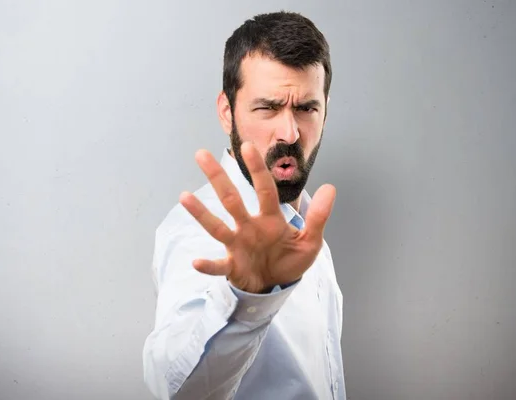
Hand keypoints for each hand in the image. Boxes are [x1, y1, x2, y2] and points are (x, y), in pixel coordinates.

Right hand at [179, 141, 335, 293]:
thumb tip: (330, 187)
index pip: (264, 189)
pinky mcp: (232, 266)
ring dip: (202, 214)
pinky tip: (196, 262)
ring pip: (218, 227)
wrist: (275, 286)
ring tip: (184, 197)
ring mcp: (238, 246)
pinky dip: (208, 265)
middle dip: (218, 178)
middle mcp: (249, 227)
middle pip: (231, 199)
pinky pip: (218, 265)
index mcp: (270, 219)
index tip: (247, 146)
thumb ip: (318, 217)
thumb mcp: (310, 241)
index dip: (257, 169)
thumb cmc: (289, 260)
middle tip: (201, 154)